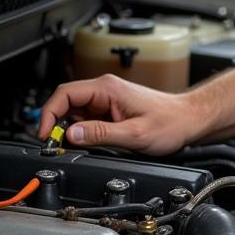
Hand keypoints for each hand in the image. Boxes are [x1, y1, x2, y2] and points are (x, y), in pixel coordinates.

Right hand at [37, 74, 205, 155]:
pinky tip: (89, 142)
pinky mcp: (111, 110)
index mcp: (107, 88)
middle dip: (55, 123)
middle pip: (65, 101)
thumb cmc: (171, 123)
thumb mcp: (134, 134)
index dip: (48, 114)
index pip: (64, 93)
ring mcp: (107, 100)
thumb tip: (71, 134)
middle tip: (55, 145)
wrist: (189, 120)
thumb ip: (101, 134)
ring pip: (74, 111)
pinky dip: (81, 131)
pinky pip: (87, 118)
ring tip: (76, 146)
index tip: (45, 134)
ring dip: (69, 128)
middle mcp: (105, 90)